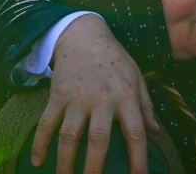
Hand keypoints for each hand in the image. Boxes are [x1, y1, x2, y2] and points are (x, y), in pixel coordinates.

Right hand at [32, 14, 159, 173]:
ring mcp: (77, 97)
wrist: (84, 35)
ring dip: (65, 161)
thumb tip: (156, 132)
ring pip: (69, 135)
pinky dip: (40, 143)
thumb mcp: (137, 77)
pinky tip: (38, 162)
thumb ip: (146, 106)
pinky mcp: (57, 95)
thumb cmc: (115, 60)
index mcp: (127, 96)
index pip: (136, 132)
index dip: (139, 158)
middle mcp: (102, 98)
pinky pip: (47, 123)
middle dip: (95, 167)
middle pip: (99, 139)